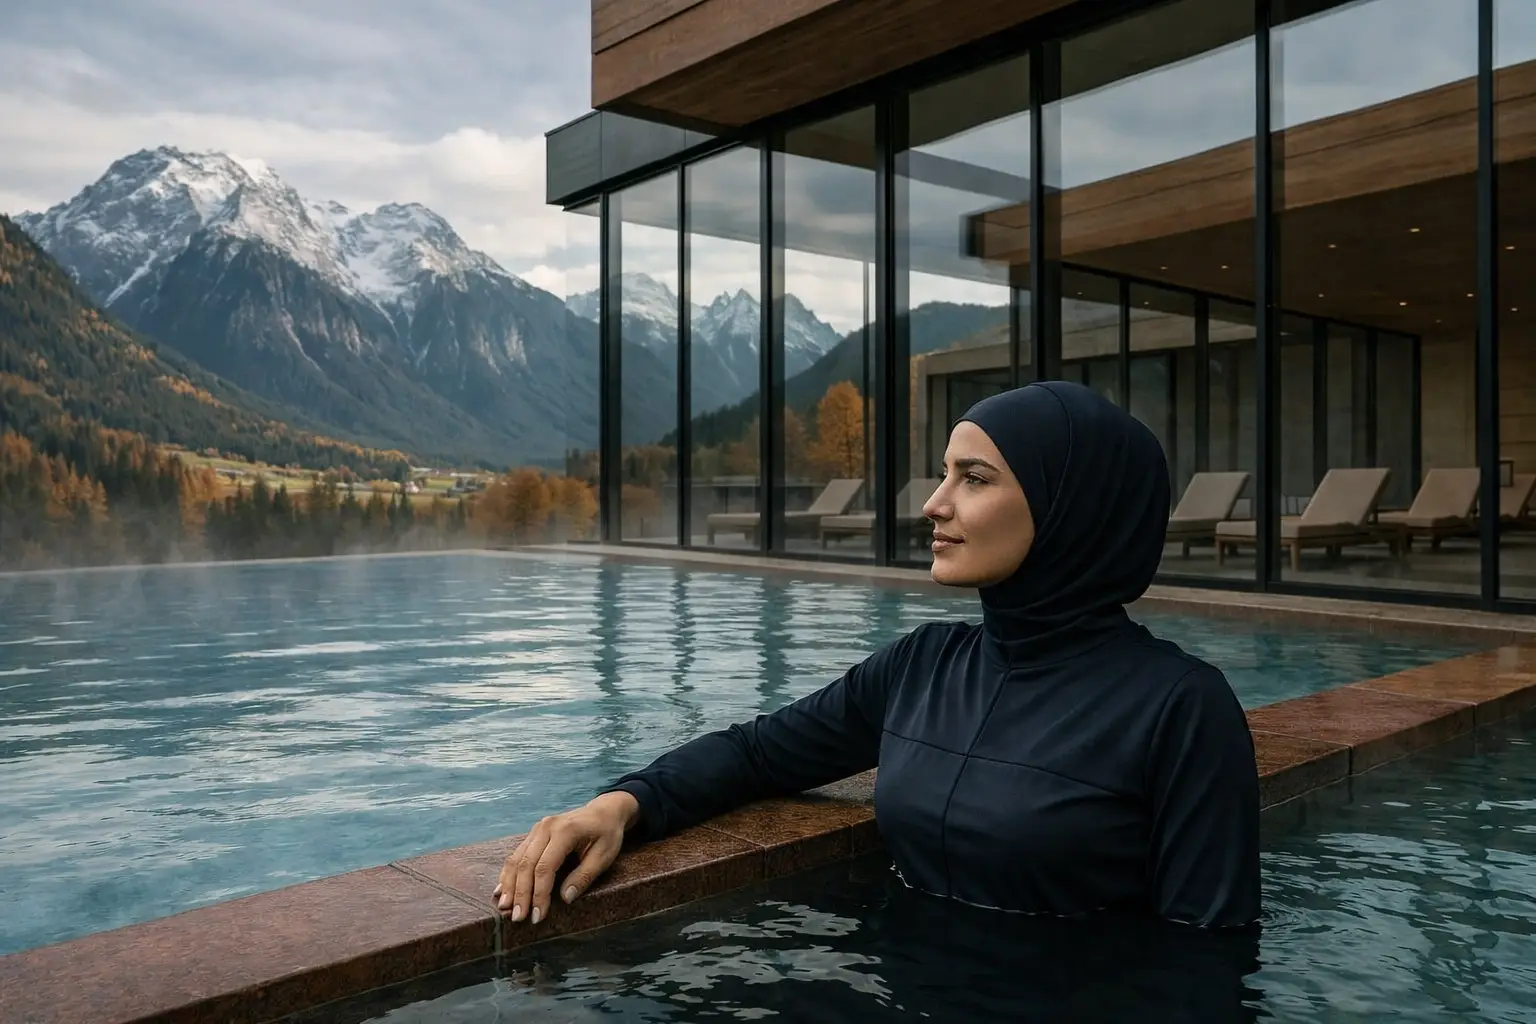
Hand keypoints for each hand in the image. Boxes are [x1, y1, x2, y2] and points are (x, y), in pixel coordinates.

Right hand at [492, 790, 639, 923]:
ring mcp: (537, 829)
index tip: (538, 916)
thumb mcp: (604, 856)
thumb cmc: (607, 834)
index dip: (539, 894)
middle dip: (521, 893)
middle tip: (518, 918)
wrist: (604, 811)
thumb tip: (565, 898)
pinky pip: (517, 854)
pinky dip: (508, 873)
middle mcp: (546, 827)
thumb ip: (584, 876)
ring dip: (509, 885)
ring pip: (517, 859)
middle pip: (526, 864)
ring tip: (505, 907)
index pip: (545, 867)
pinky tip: (502, 889)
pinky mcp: (534, 833)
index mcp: (565, 831)